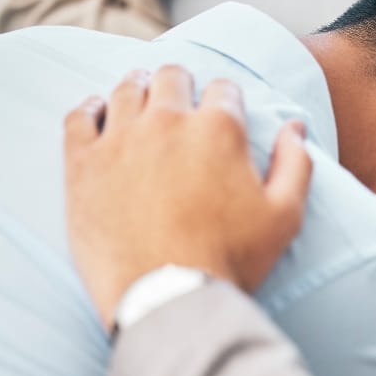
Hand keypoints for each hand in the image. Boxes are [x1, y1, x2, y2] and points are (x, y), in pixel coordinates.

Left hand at [64, 64, 312, 330]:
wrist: (168, 298)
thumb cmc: (231, 260)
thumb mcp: (285, 217)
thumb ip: (295, 164)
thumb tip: (295, 127)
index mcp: (219, 129)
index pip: (223, 89)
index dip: (226, 100)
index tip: (222, 113)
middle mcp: (167, 121)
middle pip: (171, 77)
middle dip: (180, 85)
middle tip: (180, 101)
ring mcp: (120, 139)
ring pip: (125, 89)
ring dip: (138, 89)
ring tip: (141, 99)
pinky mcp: (83, 163)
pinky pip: (80, 116)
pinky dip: (90, 109)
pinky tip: (98, 114)